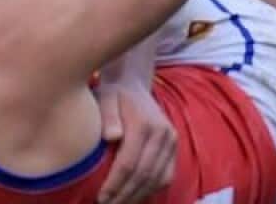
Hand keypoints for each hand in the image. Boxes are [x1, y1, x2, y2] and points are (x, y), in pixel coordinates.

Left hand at [94, 83, 176, 203]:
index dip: (115, 184)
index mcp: (144, 124)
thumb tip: (111, 137)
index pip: (129, 164)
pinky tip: (135, 196)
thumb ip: (107, 116)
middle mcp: (162, 133)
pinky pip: (167, 175)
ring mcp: (171, 140)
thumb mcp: (105, 98)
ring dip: (138, 196)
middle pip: (145, 175)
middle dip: (125, 195)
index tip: (101, 197)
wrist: (132, 83)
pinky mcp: (174, 145)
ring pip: (158, 178)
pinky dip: (152, 190)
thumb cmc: (113, 94)